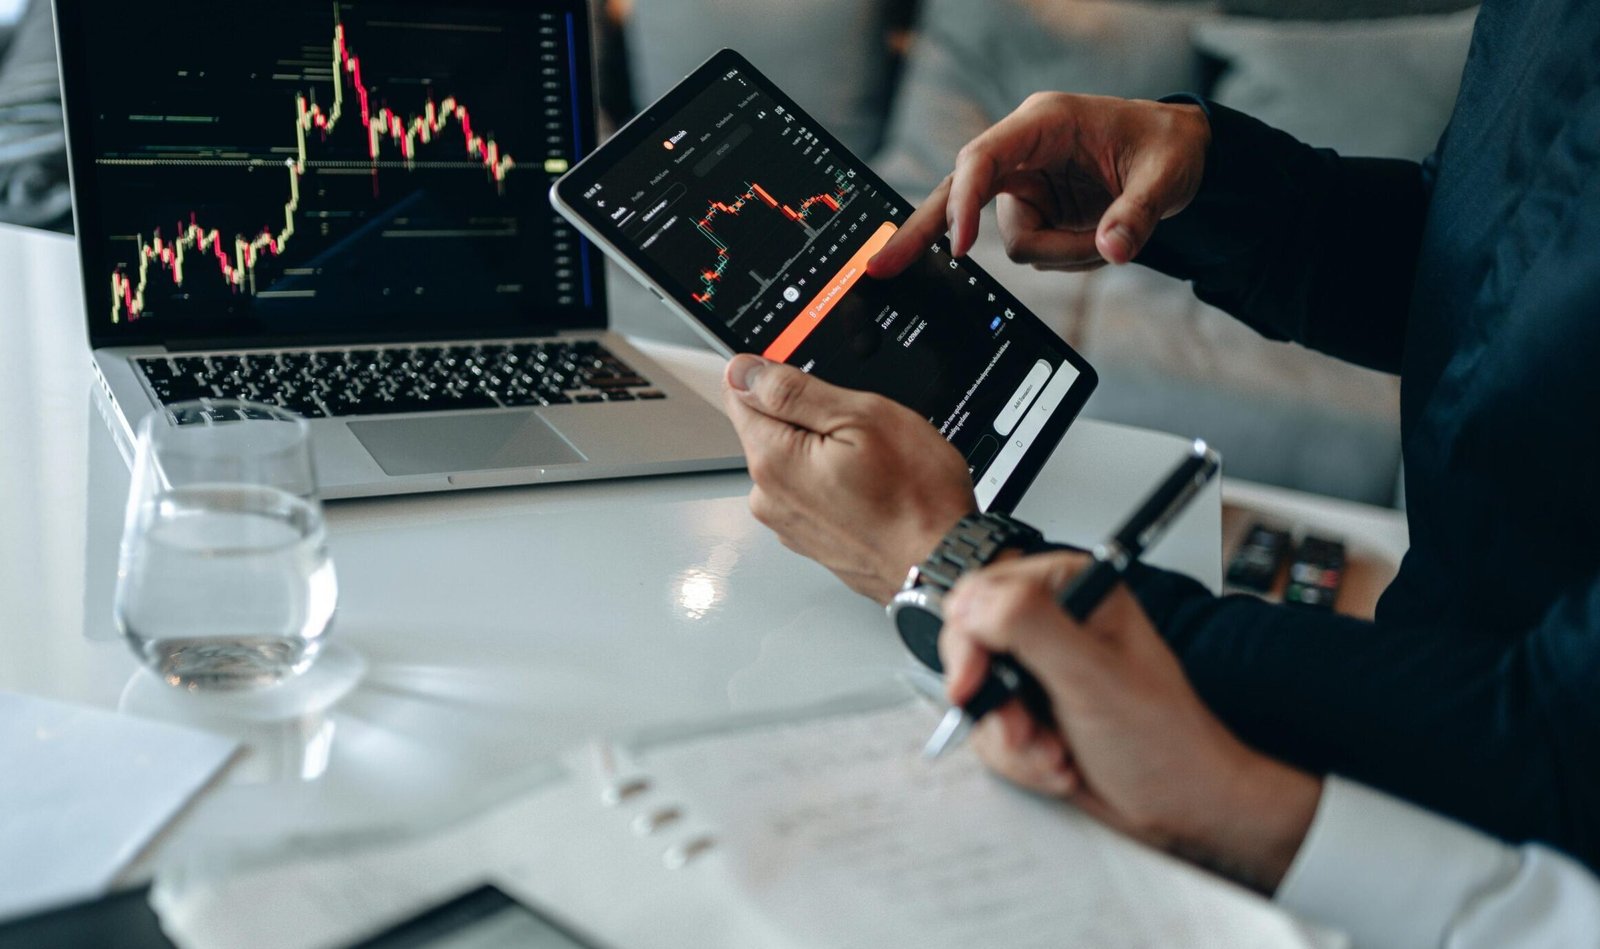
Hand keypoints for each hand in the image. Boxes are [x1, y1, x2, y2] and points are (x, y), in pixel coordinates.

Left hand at [722, 354, 975, 602]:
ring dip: (825, 453)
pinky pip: (812, 492)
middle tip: (860, 433)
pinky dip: (836, 484)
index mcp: (772, 460)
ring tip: (872, 468)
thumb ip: (792, 391)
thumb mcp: (861, 416)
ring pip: (794, 460)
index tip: (813, 387)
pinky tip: (871, 491)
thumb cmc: (915, 497)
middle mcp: (768, 497)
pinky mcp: (809, 539)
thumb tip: (743, 371)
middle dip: (809, 419)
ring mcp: (788, 523)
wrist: (941, 561)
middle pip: (769, 428)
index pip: (739, 393)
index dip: (775, 377)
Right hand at [868, 93, 1209, 275]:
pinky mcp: (1033, 213)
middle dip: (921, 233)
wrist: (1179, 155)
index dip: (963, 203)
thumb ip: (1137, 216)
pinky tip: (1097, 239)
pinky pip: (1035, 253)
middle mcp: (1023, 154)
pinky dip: (1067, 258)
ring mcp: (1024, 187)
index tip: (959, 247)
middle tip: (880, 267)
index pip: (982, 160)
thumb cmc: (1167, 146)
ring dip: (1062, 253)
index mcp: (1043, 123)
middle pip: (955, 194)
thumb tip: (1114, 251)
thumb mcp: (1165, 177)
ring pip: (1015, 243)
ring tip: (1110, 235)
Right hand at [940, 553, 1320, 892]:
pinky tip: (1059, 763)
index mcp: (1073, 590)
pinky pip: (990, 731)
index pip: (982, 593)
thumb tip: (972, 600)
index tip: (974, 683)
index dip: (970, 640)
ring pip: (978, 696)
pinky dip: (1019, 758)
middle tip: (1022, 729)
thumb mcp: (1092, 676)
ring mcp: (1040, 668)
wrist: (1182, 804)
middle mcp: (1054, 623)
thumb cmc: (1162, 740)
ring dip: (1012, 739)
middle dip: (995, 701)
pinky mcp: (1033, 709)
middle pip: (969, 646)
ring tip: (1056, 754)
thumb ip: (1029, 626)